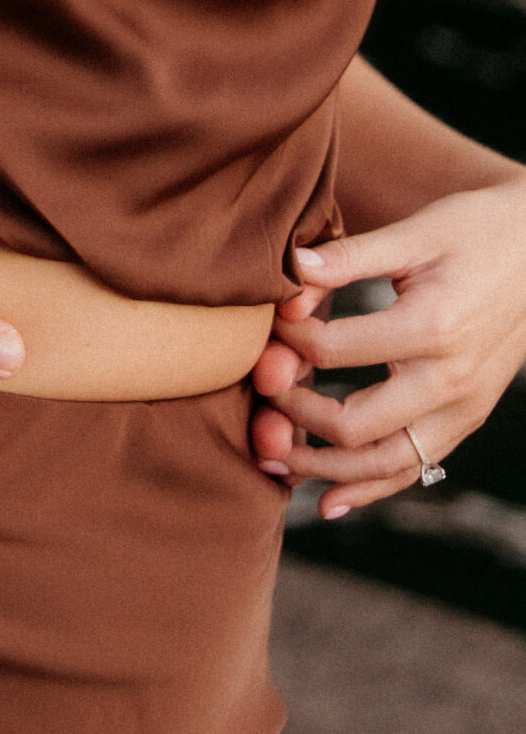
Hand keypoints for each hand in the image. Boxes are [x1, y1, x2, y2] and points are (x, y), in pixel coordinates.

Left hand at [250, 175, 525, 516]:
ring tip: (273, 458)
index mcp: (432, 328)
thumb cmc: (475, 230)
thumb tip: (288, 269)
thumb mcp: (415, 232)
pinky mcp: (468, 419)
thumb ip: (350, 256)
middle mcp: (450, 381)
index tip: (268, 322)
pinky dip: (371, 489)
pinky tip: (330, 503)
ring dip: (324, 469)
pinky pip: (415, 468)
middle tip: (258, 394)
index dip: (289, 340)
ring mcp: (463, 409)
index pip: (336, 350)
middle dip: (295, 414)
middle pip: (355, 424)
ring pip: (385, 464)